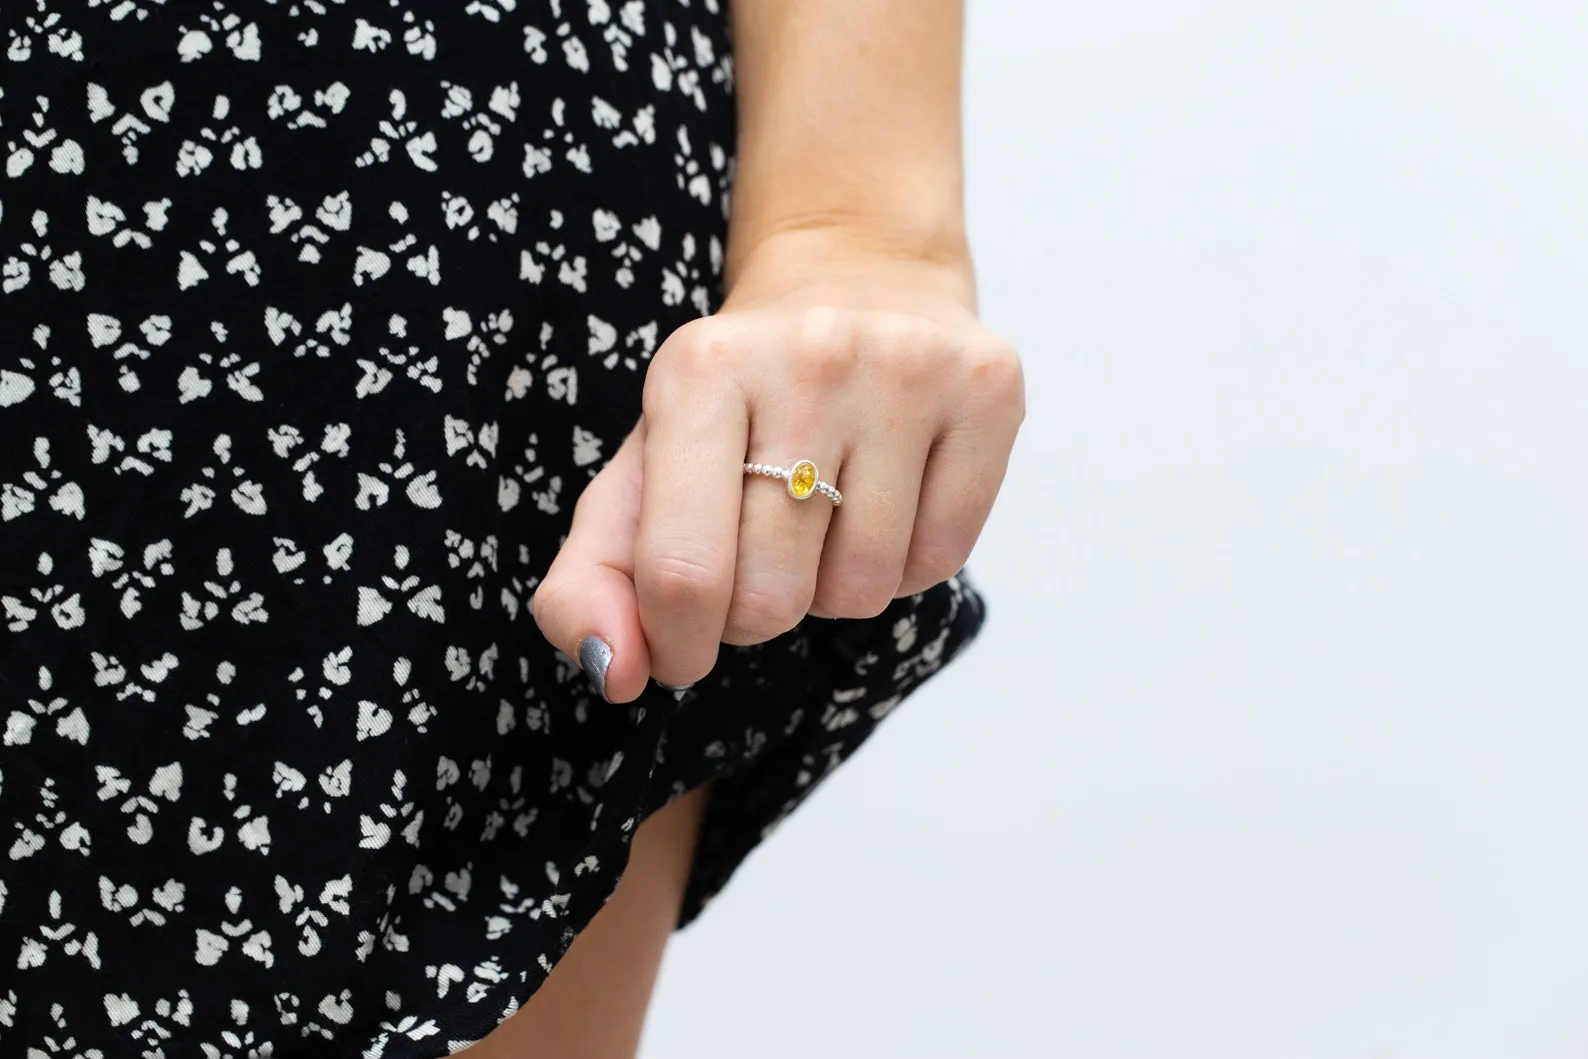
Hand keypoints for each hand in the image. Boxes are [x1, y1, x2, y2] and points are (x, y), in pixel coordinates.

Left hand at [531, 238, 1023, 701]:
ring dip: (833, 586)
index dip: (673, 644)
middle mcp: (807, 355)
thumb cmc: (737, 402)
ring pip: (861, 591)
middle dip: (756, 610)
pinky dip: (904, 564)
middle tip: (759, 549)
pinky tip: (888, 499)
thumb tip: (611, 672)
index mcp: (699, 370)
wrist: (854, 278)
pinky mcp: (987, 387)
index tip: (679, 641)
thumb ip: (594, 576)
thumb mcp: (642, 470)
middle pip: (772, 598)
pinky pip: (939, 561)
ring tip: (827, 512)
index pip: (679, 574)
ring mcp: (907, 367)